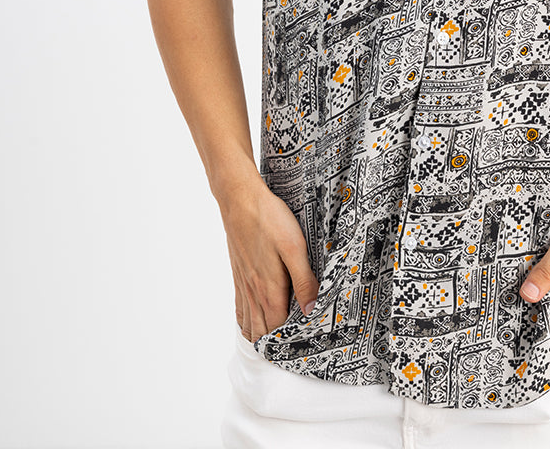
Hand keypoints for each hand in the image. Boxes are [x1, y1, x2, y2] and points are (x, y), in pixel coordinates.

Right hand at [218, 174, 318, 341]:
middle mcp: (253, 292)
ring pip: (249, 323)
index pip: (279, 329)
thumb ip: (304, 281)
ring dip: (260, 336)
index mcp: (269, 290)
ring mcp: (243, 283)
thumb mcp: (295, 247)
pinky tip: (252, 321)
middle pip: (263, 331)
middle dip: (275, 344)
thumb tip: (311, 311)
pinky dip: (246, 321)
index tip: (302, 351)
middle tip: (291, 352)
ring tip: (273, 345)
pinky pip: (239, 307)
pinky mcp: (238, 273)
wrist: (239, 199)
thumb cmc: (269, 220)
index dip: (289, 343)